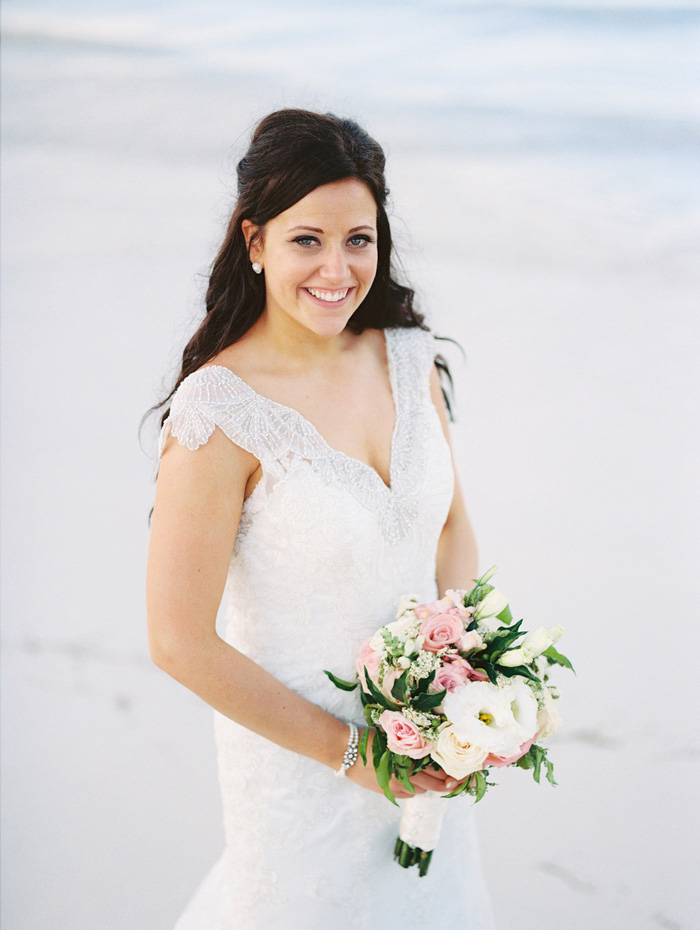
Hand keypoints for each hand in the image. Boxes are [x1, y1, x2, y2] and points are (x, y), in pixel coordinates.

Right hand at [345, 729, 463, 797]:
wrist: (345, 751)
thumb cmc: (369, 738)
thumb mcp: (395, 738)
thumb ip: (414, 745)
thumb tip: (433, 749)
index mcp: (410, 758)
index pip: (438, 770)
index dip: (451, 773)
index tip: (461, 772)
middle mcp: (405, 775)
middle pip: (435, 785)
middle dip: (447, 783)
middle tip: (456, 780)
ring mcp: (397, 786)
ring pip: (423, 790)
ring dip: (429, 784)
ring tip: (432, 776)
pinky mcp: (388, 792)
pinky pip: (409, 794)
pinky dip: (414, 788)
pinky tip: (412, 779)